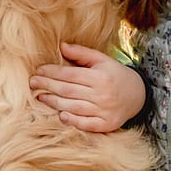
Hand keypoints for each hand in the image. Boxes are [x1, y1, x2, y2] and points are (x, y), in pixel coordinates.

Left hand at [29, 43, 146, 133]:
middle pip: (68, 91)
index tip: (38, 70)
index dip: (52, 72)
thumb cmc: (114, 75)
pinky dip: (72, 120)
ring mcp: (104, 111)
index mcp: (100, 77)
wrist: (138, 95)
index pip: (70, 74)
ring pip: (73, 107)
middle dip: (48, 86)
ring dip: (54, 102)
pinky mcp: (106, 124)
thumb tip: (61, 46)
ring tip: (40, 96)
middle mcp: (102, 94)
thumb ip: (81, 53)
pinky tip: (60, 115)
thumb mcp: (102, 60)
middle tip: (32, 83)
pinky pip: (85, 124)